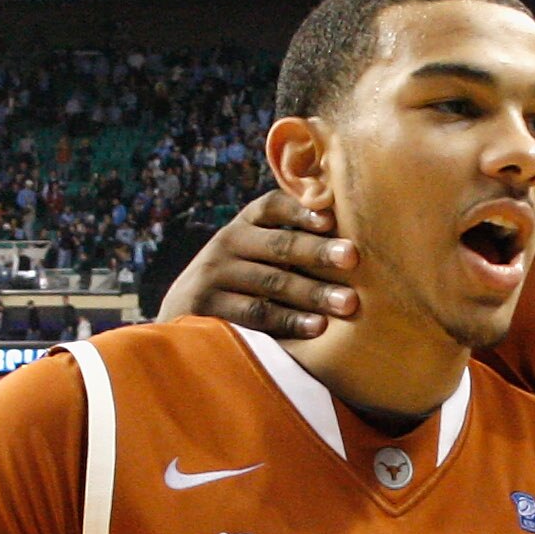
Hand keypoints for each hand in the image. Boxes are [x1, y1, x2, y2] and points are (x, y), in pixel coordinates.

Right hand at [158, 188, 359, 338]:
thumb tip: (351, 238)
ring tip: (348, 302)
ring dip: (313, 292)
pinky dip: (289, 320)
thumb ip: (289, 242)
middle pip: (278, 245)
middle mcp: (228, 244)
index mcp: (244, 225)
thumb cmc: (240, 282)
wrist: (181, 313)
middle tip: (353, 258)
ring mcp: (214, 276)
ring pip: (271, 282)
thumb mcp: (254, 253)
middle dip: (318, 252)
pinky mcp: (208, 307)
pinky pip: (255, 313)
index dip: (301, 210)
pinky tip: (317, 327)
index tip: (330, 219)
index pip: (272, 207)